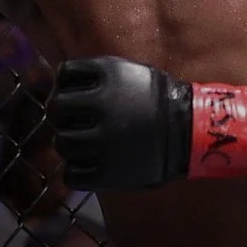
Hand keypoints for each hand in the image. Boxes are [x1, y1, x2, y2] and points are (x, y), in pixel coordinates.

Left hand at [50, 56, 246, 188]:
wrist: (191, 134)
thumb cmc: (156, 100)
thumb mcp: (127, 72)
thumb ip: (93, 74)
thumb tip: (55, 80)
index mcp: (109, 76)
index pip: (64, 72)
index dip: (65, 82)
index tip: (76, 91)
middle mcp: (103, 106)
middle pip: (55, 109)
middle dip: (59, 113)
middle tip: (70, 120)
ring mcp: (104, 141)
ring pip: (61, 143)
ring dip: (66, 142)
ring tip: (81, 142)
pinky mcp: (109, 172)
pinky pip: (72, 174)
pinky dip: (75, 170)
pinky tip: (86, 164)